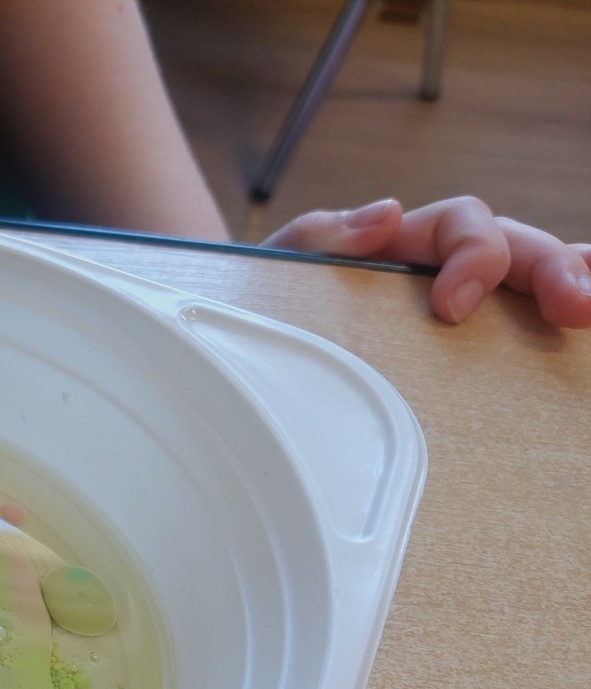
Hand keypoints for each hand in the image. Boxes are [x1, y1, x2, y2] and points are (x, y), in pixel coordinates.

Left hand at [262, 197, 590, 328]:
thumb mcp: (280, 264)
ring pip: (540, 283)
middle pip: (523, 249)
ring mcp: (467, 307)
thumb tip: (383, 214)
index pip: (464, 225)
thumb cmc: (273, 298)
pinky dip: (559, 340)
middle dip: (558, 271)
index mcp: (407, 241)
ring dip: (577, 288)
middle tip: (576, 309)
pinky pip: (524, 336)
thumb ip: (321, 236)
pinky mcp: (469, 352)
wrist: (253, 339)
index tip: (451, 309)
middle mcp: (447, 267)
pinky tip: (582, 353)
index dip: (473, 257)